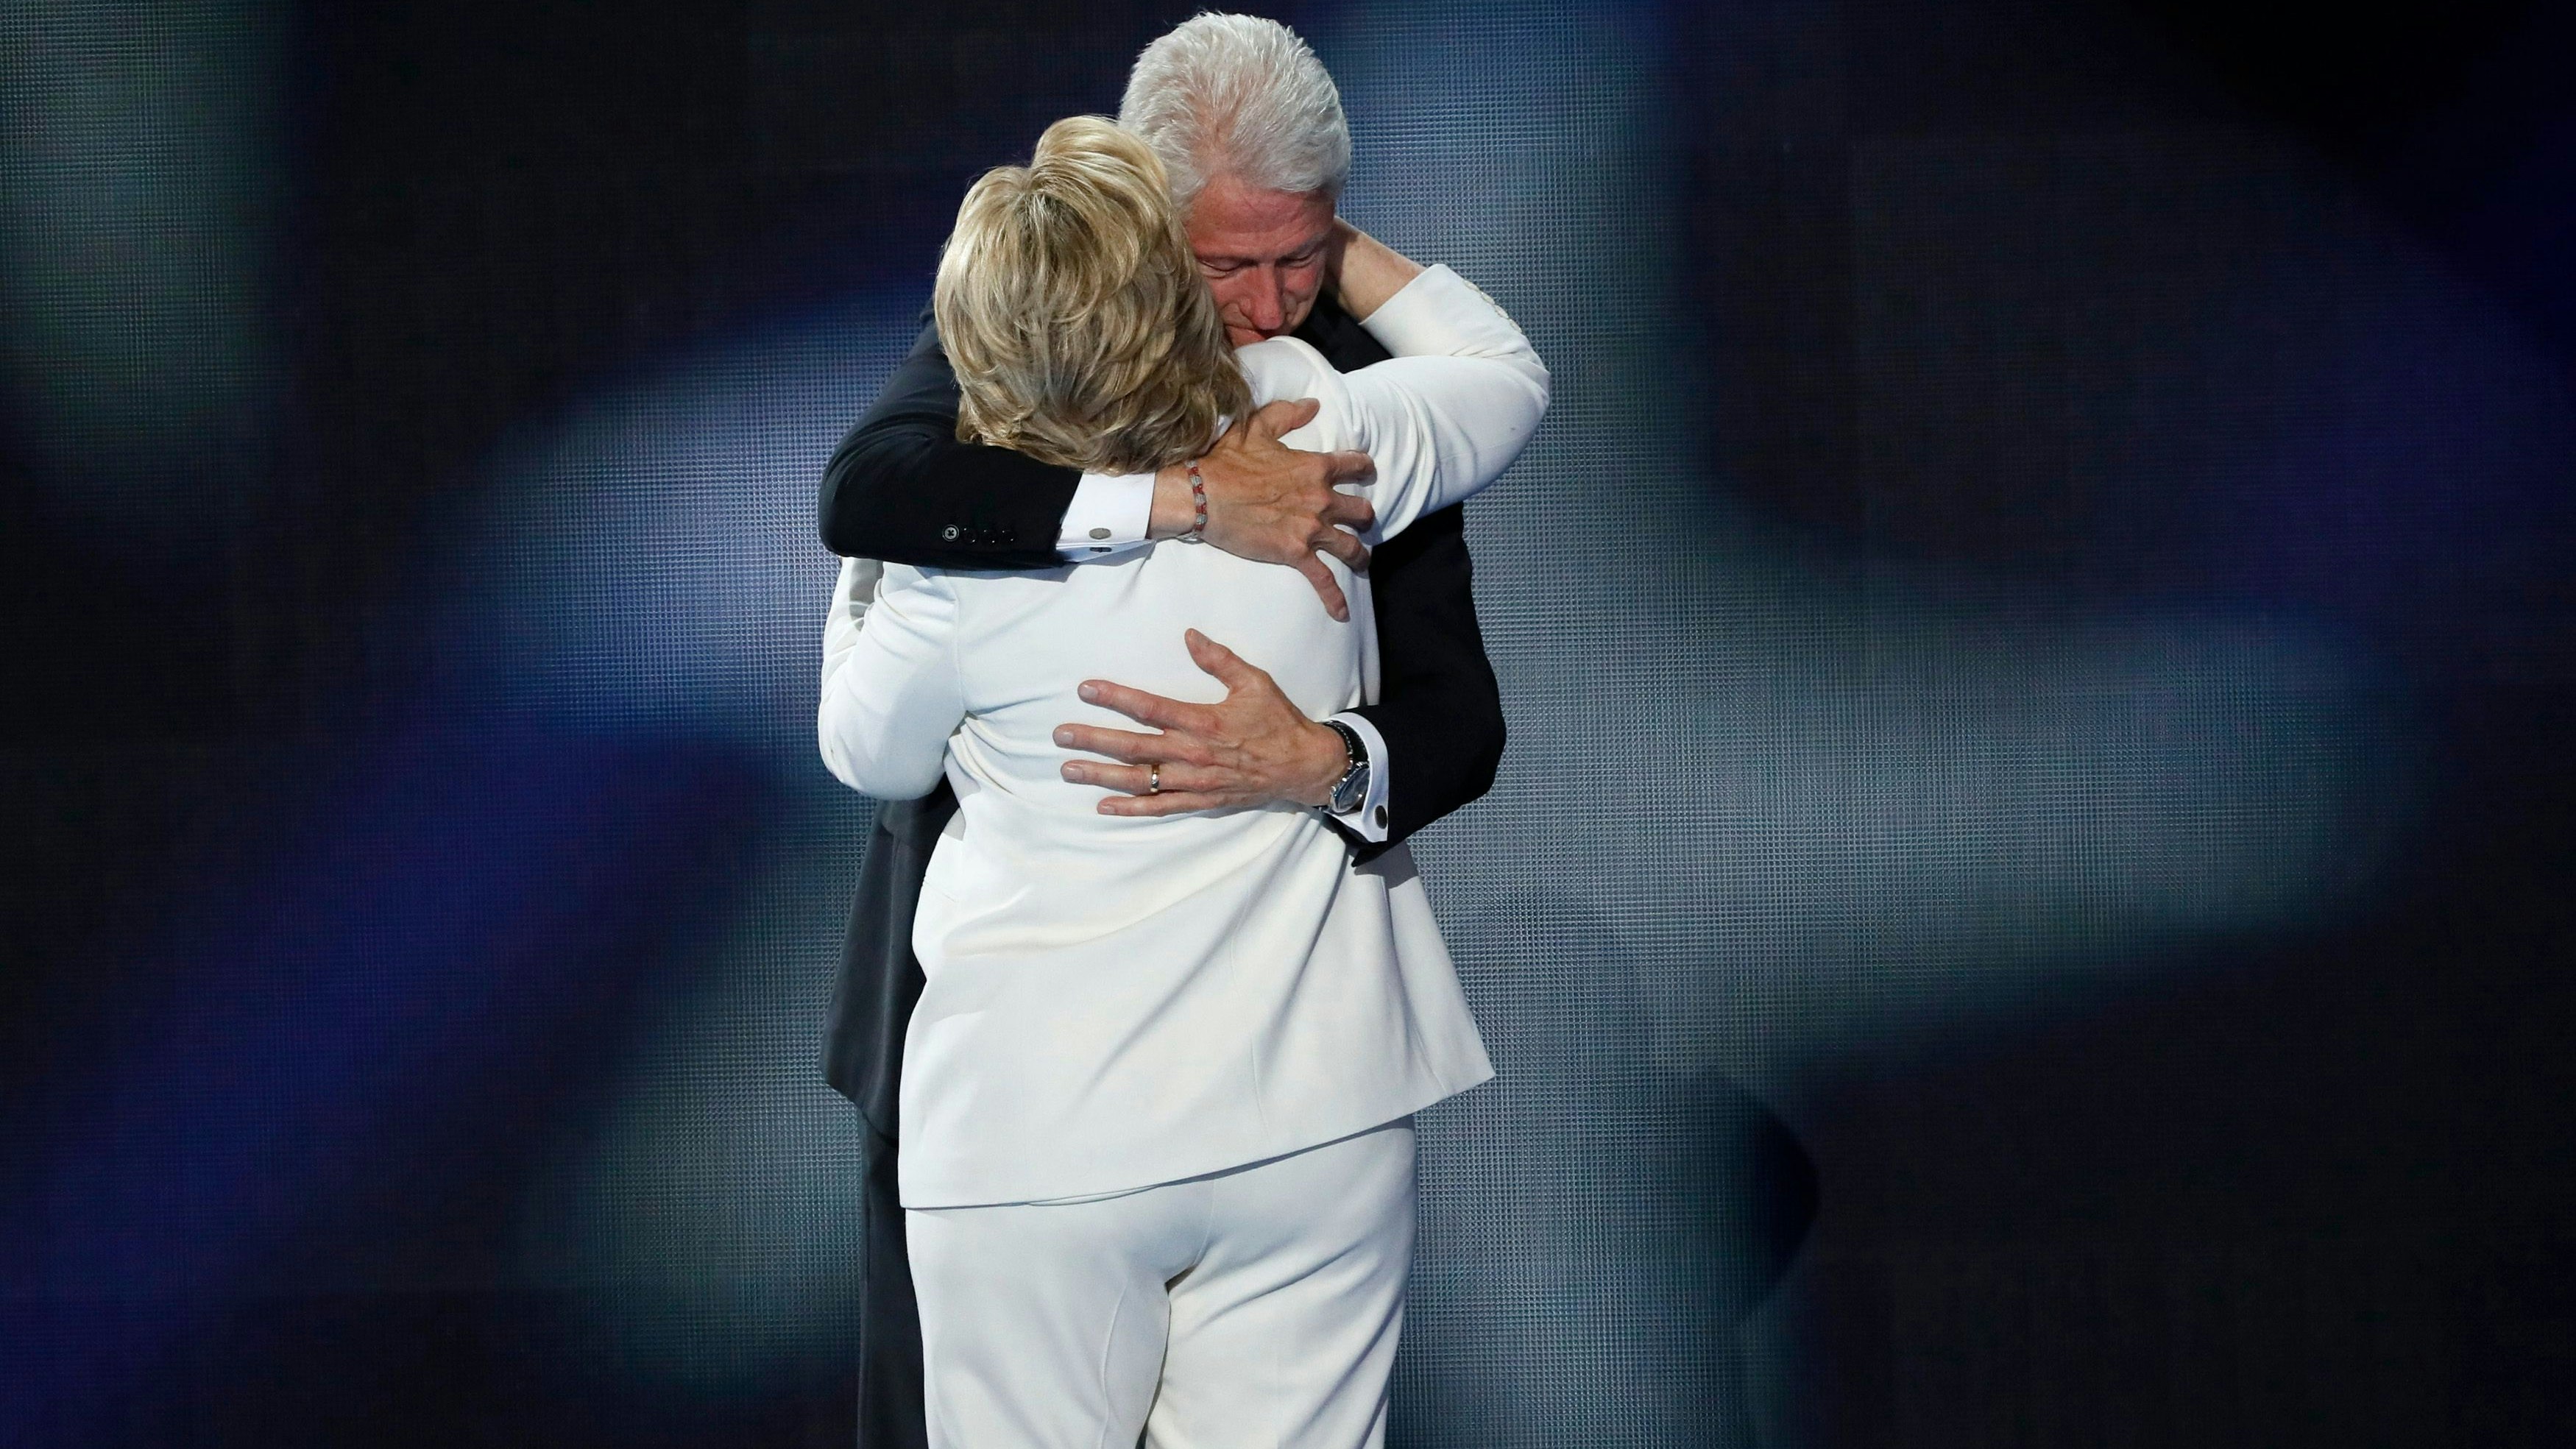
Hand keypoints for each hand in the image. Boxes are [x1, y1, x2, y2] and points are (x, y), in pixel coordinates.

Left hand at [1055, 630, 1350, 816]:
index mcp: (1203, 722)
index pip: (1149, 708)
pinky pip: (1159, 807)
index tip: (1085, 689)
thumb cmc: (1277, 721)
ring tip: (1069, 770)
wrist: (1303, 766)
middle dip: (1093, 740)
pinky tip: (1103, 806)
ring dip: (1101, 775)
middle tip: (1060, 736)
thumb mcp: (1254, 681)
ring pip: (1139, 780)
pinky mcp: (1200, 801)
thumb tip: (1189, 635)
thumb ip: (1219, 659)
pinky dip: (1131, 808)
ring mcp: (1194, 782)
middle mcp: (1192, 754)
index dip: (1115, 697)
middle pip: (1133, 747)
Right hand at [1150, 400, 1375, 620]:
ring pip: (1351, 545)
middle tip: (1358, 521)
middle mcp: (1321, 498)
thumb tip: (1312, 405)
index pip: (1355, 465)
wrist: (1201, 494)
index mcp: (1315, 466)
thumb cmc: (1224, 460)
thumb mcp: (1256, 428)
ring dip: (1359, 554)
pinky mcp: (1295, 552)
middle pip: (1361, 510)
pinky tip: (1341, 612)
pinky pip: (1323, 579)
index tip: (1366, 472)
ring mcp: (1310, 528)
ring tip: (1361, 560)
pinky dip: (1334, 598)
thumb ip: (1287, 415)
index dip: (1364, 468)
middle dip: (1362, 515)